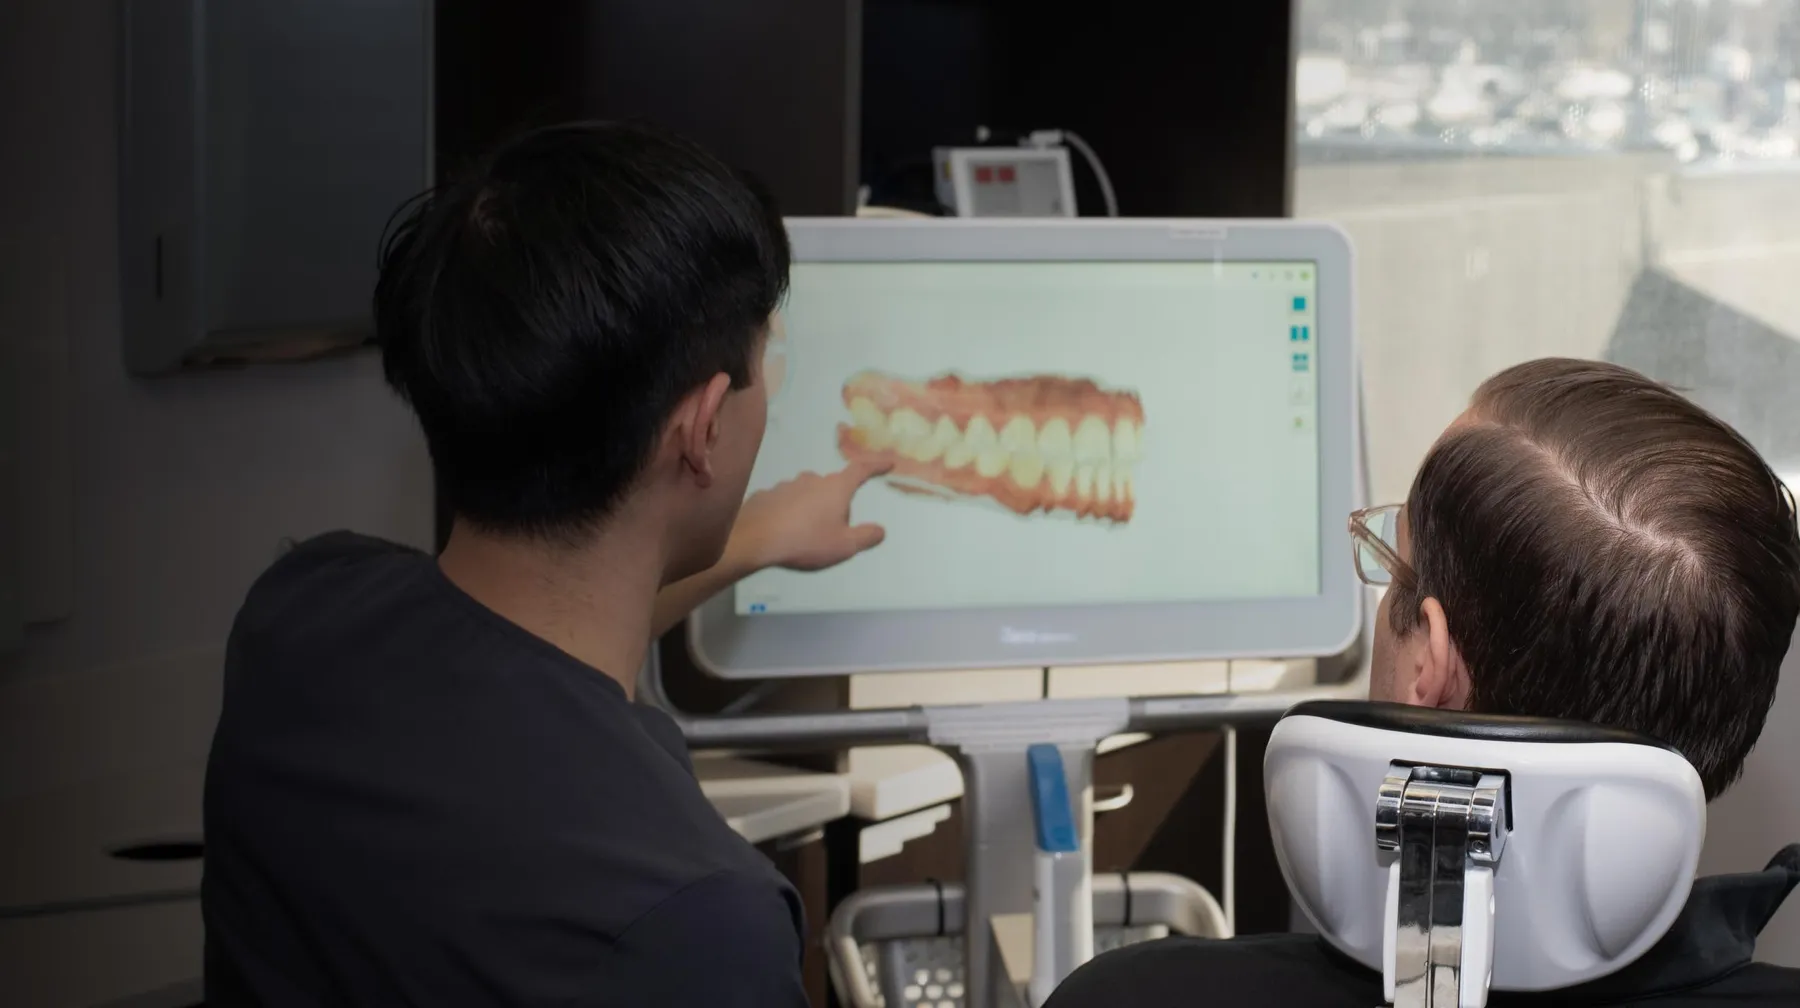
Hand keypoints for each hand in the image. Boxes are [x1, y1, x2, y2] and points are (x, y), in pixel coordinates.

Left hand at [729, 459, 892, 572]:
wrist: (753, 540)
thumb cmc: (805, 541)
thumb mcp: (844, 546)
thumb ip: (866, 537)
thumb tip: (880, 530)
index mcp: (835, 488)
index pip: (861, 470)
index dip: (876, 465)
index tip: (888, 462)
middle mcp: (812, 480)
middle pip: (833, 488)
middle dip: (837, 505)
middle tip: (833, 532)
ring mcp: (787, 485)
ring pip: (808, 495)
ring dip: (812, 509)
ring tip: (805, 536)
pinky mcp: (767, 495)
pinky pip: (786, 502)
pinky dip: (790, 513)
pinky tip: (785, 532)